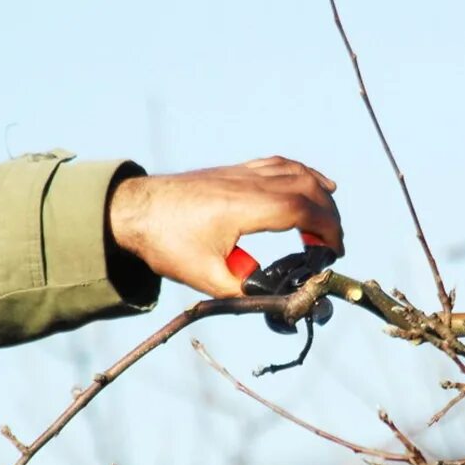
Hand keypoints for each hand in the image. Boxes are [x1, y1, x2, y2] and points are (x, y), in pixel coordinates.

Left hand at [108, 156, 343, 297]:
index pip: (303, 209)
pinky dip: (303, 175)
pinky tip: (313, 184)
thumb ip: (244, 289)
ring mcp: (243, 173)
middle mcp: (249, 183)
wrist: (132, 210)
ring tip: (326, 223)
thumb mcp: (206, 276)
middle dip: (329, 217)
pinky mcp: (236, 171)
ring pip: (297, 172)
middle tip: (331, 246)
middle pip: (308, 188)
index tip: (333, 252)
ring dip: (320, 195)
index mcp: (244, 206)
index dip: (327, 229)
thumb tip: (276, 299)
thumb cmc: (165, 241)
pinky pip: (281, 165)